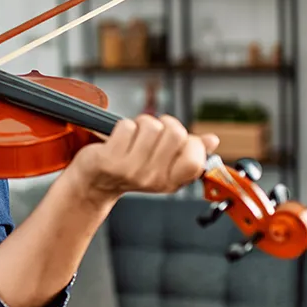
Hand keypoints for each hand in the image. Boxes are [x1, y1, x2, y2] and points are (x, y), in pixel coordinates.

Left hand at [66, 114, 219, 203]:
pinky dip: (122, 127)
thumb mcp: (163, 166)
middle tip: (152, 134)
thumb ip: (188, 152)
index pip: (195, 158)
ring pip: (150, 125)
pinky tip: (118, 140)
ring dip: (141, 124)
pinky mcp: (111, 160)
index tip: (178, 141)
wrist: (94, 183)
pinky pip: (126, 126)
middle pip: (175, 132)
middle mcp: (153, 178)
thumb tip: (212, 140)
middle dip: (164, 124)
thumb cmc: (129, 170)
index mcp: (171, 181)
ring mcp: (131, 170)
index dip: (190, 141)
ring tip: (133, 137)